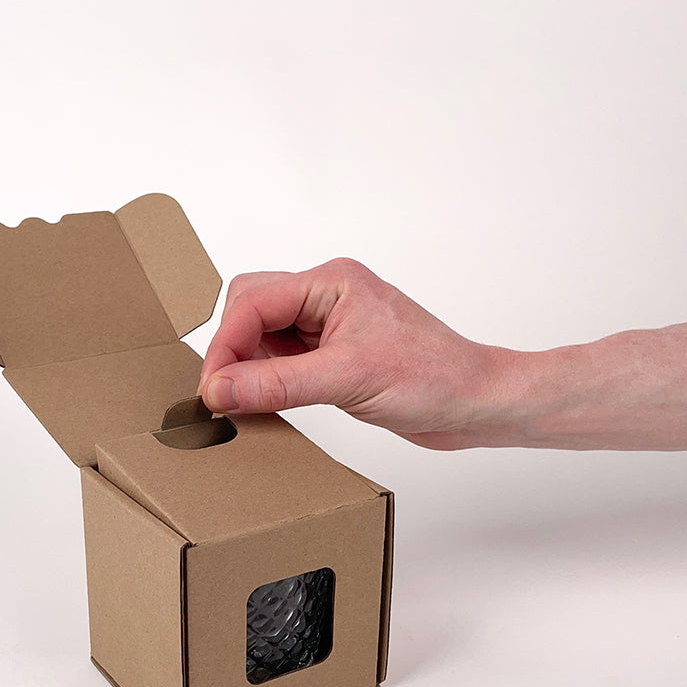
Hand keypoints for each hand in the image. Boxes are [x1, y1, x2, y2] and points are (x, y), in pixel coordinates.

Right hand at [198, 258, 510, 449]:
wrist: (475, 403)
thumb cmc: (433, 377)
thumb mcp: (347, 379)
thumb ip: (277, 383)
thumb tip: (219, 388)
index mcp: (331, 282)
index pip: (254, 302)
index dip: (225, 345)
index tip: (212, 389)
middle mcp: (326, 297)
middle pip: (249, 308)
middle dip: (231, 349)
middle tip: (222, 394)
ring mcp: (329, 326)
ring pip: (262, 334)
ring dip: (246, 366)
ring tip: (243, 402)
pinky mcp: (332, 355)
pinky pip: (280, 359)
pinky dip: (266, 380)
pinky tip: (266, 403)